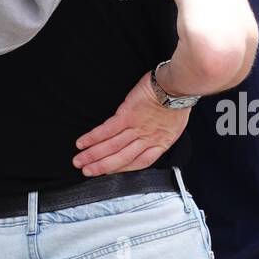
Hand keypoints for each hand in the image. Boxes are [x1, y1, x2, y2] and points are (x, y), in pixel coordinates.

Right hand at [72, 71, 189, 176]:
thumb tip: (150, 133)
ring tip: (79, 160)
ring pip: (112, 146)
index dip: (123, 169)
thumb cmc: (178, 99)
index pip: (140, 162)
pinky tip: (82, 142)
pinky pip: (107, 130)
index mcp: (161, 142)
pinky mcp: (127, 115)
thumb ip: (162, 131)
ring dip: (93, 155)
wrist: (177, 86)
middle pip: (121, 158)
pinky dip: (94, 138)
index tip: (110, 171)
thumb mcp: (177, 122)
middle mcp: (147, 139)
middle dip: (102, 166)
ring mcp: (136, 128)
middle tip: (86, 171)